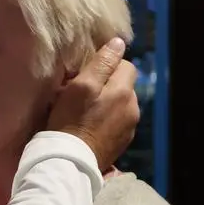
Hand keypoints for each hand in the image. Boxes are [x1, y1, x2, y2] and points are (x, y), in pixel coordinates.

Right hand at [46, 38, 139, 170]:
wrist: (69, 162)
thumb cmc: (71, 120)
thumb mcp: (81, 86)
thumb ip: (102, 63)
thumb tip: (118, 43)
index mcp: (124, 92)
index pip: (126, 65)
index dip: (107, 65)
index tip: (87, 74)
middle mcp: (133, 108)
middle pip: (124, 85)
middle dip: (107, 84)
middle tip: (82, 92)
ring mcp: (130, 127)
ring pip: (120, 103)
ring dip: (107, 102)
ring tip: (85, 111)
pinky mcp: (123, 142)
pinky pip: (117, 121)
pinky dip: (107, 119)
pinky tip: (91, 126)